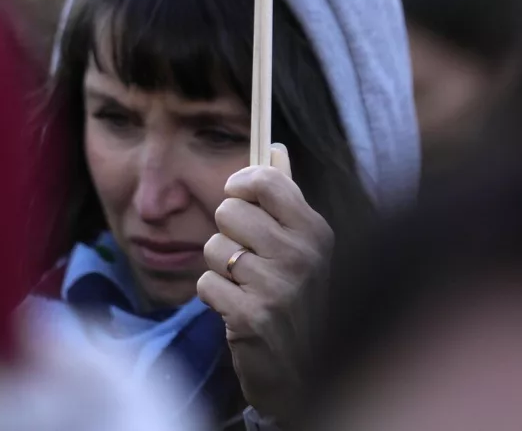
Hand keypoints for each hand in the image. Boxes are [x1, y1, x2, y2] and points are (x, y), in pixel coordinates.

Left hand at [196, 145, 332, 421]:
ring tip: (245, 287)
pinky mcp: (251, 317)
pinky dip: (214, 297)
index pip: (267, 180)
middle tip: (247, 259)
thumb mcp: (305, 247)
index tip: (238, 196)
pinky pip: (206, 283)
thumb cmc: (299, 301)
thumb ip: (287, 198)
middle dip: (228, 234)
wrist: (303, 373)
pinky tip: (236, 309)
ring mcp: (277, 287)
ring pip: (214, 247)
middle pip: (229, 211)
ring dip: (221, 269)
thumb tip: (276, 149)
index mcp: (315, 231)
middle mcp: (301, 255)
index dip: (241, 183)